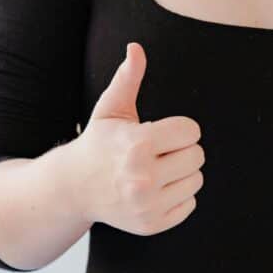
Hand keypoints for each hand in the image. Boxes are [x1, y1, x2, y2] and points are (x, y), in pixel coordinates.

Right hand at [61, 42, 204, 233]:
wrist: (74, 188)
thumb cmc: (99, 143)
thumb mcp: (111, 109)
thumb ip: (127, 78)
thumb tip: (136, 47)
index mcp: (136, 145)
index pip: (191, 131)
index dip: (179, 129)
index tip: (161, 133)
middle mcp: (142, 178)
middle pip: (198, 156)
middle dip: (182, 150)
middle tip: (159, 152)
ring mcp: (147, 205)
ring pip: (197, 180)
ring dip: (183, 173)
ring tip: (158, 170)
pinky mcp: (151, 224)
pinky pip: (190, 204)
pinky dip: (178, 196)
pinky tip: (156, 190)